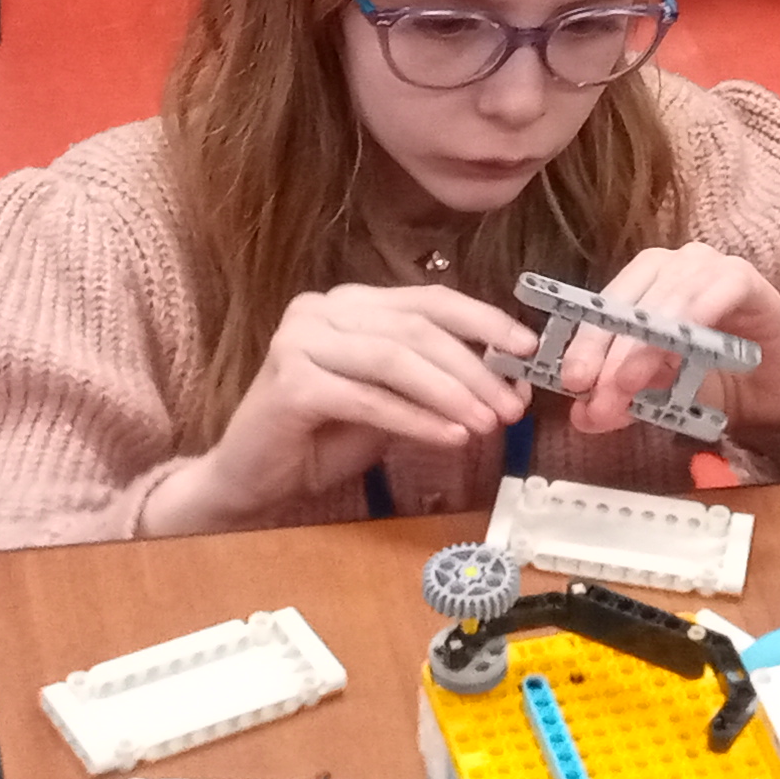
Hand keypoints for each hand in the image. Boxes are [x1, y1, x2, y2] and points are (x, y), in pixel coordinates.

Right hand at [166, 282, 529, 530]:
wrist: (250, 478)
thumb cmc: (320, 438)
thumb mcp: (390, 403)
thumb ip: (436, 385)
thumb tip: (507, 385)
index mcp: (350, 303)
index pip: (429, 300)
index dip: (484, 320)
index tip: (528, 349)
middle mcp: (321, 309)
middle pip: (417, 329)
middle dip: (474, 367)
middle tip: (512, 405)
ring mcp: (299, 341)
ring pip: (395, 359)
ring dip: (450, 393)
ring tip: (487, 424)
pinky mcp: (289, 382)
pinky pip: (369, 398)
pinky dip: (415, 419)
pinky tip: (449, 437)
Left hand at [567, 243, 779, 456]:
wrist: (768, 398)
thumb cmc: (709, 384)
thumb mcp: (653, 397)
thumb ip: (619, 399)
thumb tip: (582, 413)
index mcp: (643, 283)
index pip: (604, 305)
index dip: (585, 341)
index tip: (571, 380)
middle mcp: (675, 265)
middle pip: (632, 300)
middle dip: (611, 350)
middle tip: (598, 393)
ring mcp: (713, 267)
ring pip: (671, 296)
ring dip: (647, 343)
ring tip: (628, 384)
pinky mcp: (749, 280)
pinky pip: (722, 289)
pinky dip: (699, 315)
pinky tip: (683, 347)